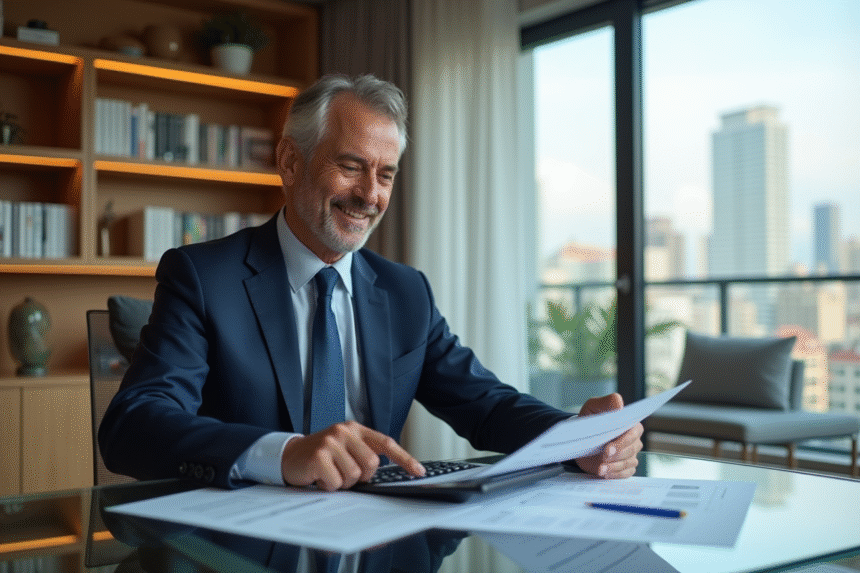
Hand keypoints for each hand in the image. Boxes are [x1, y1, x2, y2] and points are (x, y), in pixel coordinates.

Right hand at [281, 421, 424, 490]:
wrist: (289, 456)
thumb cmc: (321, 456)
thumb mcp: (344, 448)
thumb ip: (363, 453)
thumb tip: (383, 472)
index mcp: (355, 429)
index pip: (385, 443)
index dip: (404, 458)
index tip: (419, 471)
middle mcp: (344, 432)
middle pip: (371, 465)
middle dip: (360, 477)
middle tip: (343, 473)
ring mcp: (331, 442)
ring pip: (353, 477)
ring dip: (342, 483)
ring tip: (329, 474)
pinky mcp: (318, 456)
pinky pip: (336, 482)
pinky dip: (329, 486)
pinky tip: (319, 477)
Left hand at [574, 393, 642, 478]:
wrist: (580, 436)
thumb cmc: (589, 419)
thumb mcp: (593, 406)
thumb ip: (607, 402)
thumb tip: (619, 404)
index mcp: (629, 424)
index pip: (633, 433)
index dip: (623, 441)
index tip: (609, 448)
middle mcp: (632, 440)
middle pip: (631, 449)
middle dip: (617, 455)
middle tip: (603, 457)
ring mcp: (629, 454)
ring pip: (628, 463)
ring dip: (613, 467)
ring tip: (600, 468)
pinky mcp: (623, 467)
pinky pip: (625, 474)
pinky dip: (615, 474)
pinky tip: (604, 473)